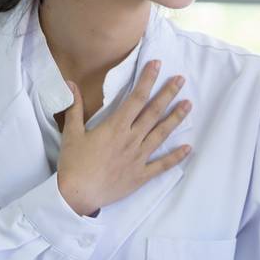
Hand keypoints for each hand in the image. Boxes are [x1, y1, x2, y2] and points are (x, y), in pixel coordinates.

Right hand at [56, 60, 192, 216]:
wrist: (76, 195)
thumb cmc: (73, 164)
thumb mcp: (71, 133)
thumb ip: (74, 107)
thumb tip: (70, 83)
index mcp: (116, 127)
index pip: (136, 98)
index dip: (147, 79)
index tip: (157, 65)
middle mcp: (132, 139)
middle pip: (153, 112)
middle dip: (168, 94)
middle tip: (181, 80)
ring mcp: (139, 157)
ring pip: (162, 134)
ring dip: (176, 118)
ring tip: (189, 104)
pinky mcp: (141, 175)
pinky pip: (162, 165)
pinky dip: (176, 157)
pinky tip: (188, 148)